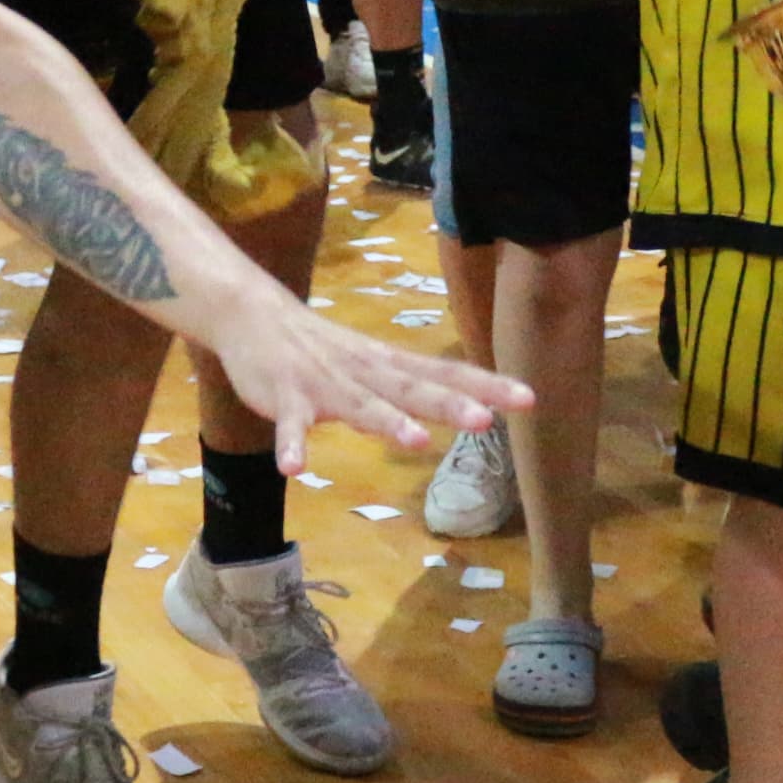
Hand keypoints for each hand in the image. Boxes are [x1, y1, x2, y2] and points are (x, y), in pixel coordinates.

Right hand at [205, 293, 524, 468]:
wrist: (252, 314)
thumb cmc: (320, 347)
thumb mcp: (373, 365)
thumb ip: (409, 388)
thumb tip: (461, 404)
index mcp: (389, 366)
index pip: (446, 375)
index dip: (487, 387)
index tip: (529, 398)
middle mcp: (365, 372)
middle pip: (413, 389)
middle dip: (449, 405)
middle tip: (487, 419)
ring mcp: (325, 383)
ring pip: (361, 405)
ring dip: (387, 422)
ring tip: (416, 441)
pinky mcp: (285, 396)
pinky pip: (289, 425)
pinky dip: (292, 444)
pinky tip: (295, 468)